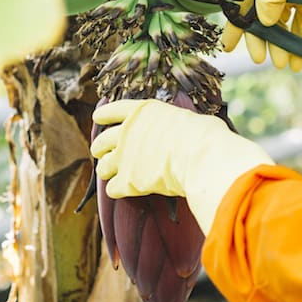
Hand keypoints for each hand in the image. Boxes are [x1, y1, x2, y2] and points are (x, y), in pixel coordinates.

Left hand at [91, 99, 272, 234]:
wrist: (200, 156)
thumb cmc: (204, 135)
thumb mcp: (187, 118)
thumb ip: (175, 124)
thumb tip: (189, 128)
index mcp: (141, 112)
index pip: (113, 110)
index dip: (103, 115)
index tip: (98, 118)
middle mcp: (127, 132)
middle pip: (102, 140)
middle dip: (99, 147)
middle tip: (100, 152)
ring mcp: (124, 156)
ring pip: (103, 166)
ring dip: (105, 170)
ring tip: (108, 173)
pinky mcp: (127, 181)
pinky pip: (112, 188)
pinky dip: (115, 190)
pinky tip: (119, 191)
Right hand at [222, 0, 301, 70]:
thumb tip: (261, 19)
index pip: (242, 3)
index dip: (235, 25)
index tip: (229, 46)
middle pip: (260, 17)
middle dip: (259, 40)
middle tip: (260, 59)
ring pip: (280, 24)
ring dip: (280, 44)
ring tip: (282, 63)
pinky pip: (299, 25)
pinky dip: (298, 42)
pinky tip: (298, 59)